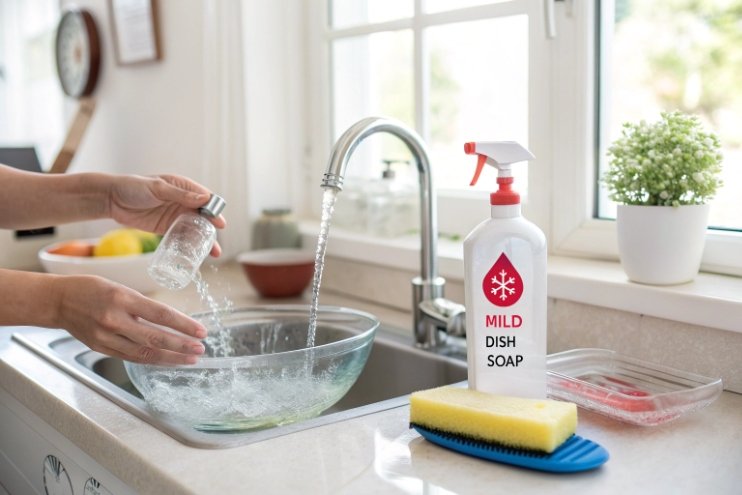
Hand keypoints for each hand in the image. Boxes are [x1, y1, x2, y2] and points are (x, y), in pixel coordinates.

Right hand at [53, 275, 207, 364]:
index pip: (161, 315)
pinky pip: (132, 358)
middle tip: (200, 350)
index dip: (184, 325)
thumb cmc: (92, 289)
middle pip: (155, 338)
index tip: (201, 331)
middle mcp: (114, 319)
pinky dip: (152, 361)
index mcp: (122, 298)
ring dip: (171, 358)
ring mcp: (106, 337)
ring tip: (190, 359)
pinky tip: (168, 360)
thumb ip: (143, 306)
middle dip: (181, 346)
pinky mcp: (101, 348)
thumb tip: (173, 321)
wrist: (58, 301)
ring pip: (144, 353)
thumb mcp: (121, 288)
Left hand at [108, 174, 225, 255]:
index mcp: (183, 187)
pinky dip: (188, 244)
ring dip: (202, 241)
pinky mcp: (165, 227)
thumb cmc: (134, 187)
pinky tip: (194, 254)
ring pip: (194, 229)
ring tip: (211, 254)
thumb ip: (180, 194)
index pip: (205, 199)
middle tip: (216, 246)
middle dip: (211, 231)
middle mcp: (182, 201)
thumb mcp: (158, 188)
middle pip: (202, 217)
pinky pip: (180, 236)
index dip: (214, 212)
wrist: (111, 198)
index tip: (220, 224)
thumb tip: (205, 199)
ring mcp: (174, 215)